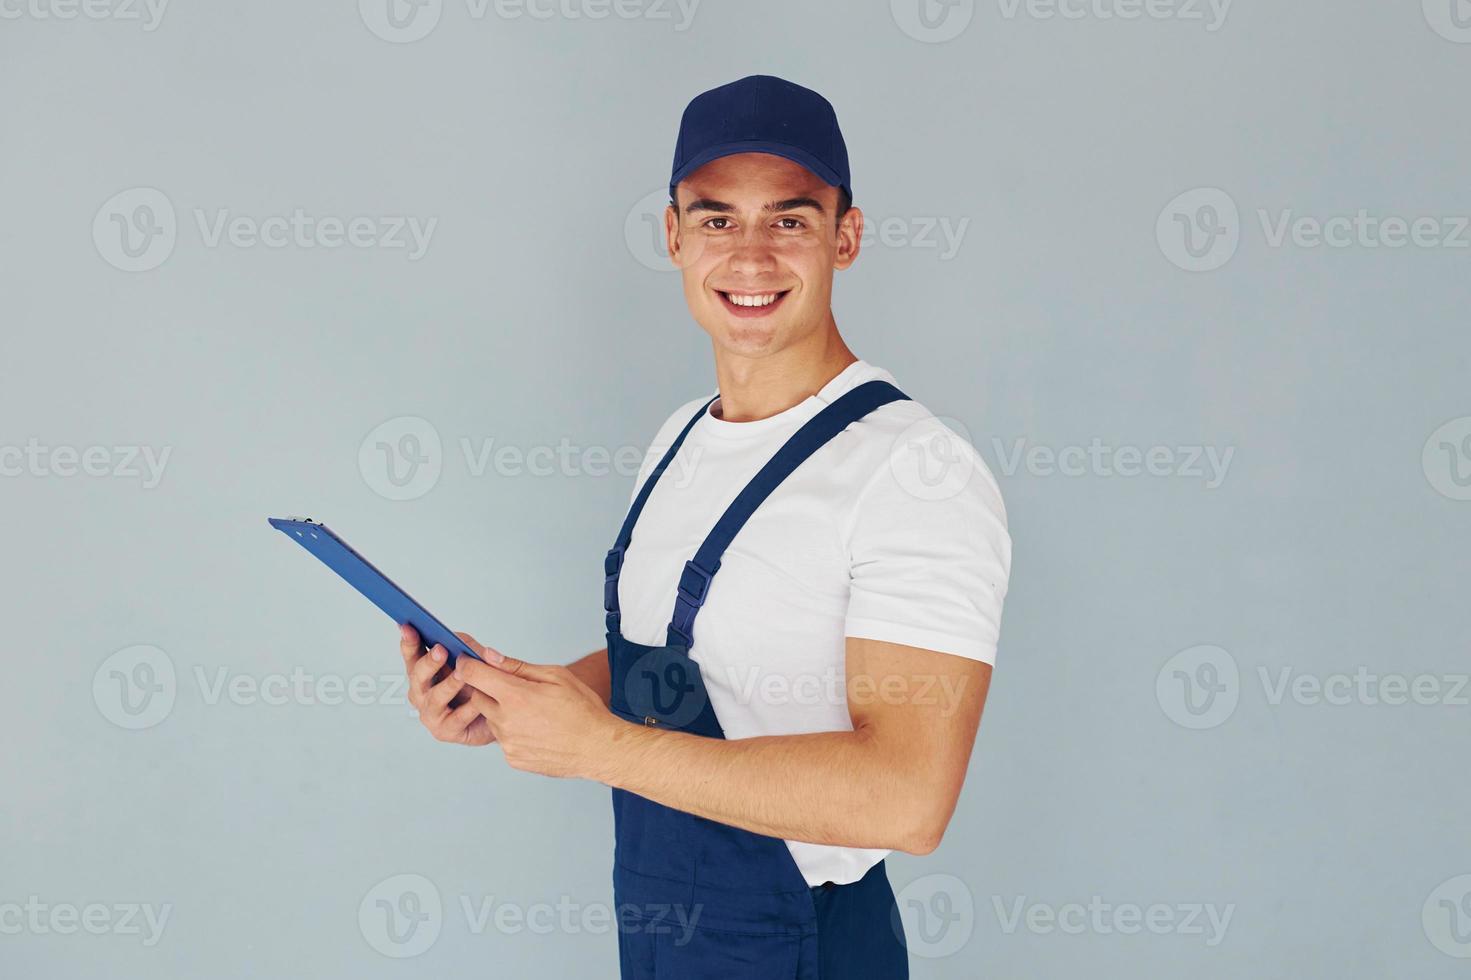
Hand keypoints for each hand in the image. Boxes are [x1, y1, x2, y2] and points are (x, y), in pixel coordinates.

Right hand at [400, 625, 496, 746]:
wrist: (501, 716)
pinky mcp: (445, 731)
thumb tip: (458, 638)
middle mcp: (422, 692)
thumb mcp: (477, 661)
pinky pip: (457, 718)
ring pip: (434, 698)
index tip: (408, 626)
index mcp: (425, 672)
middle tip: (441, 650)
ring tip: (462, 674)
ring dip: (448, 684)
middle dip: (429, 662)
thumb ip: (467, 648)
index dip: (409, 641)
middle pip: (418, 676)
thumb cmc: (481, 686)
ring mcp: (431, 713)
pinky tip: (478, 699)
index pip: (413, 655)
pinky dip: (468, 708)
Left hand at [453, 649, 615, 778]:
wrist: (597, 747)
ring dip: (503, 713)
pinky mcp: (513, 758)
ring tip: (533, 713)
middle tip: (514, 689)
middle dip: (489, 690)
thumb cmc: (582, 709)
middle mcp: (506, 721)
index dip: (467, 665)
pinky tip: (537, 730)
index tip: (467, 662)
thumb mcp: (555, 676)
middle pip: (478, 698)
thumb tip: (490, 656)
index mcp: (516, 696)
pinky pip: (504, 740)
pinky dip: (514, 732)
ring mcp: (508, 743)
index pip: (474, 675)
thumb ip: (517, 667)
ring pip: (492, 720)